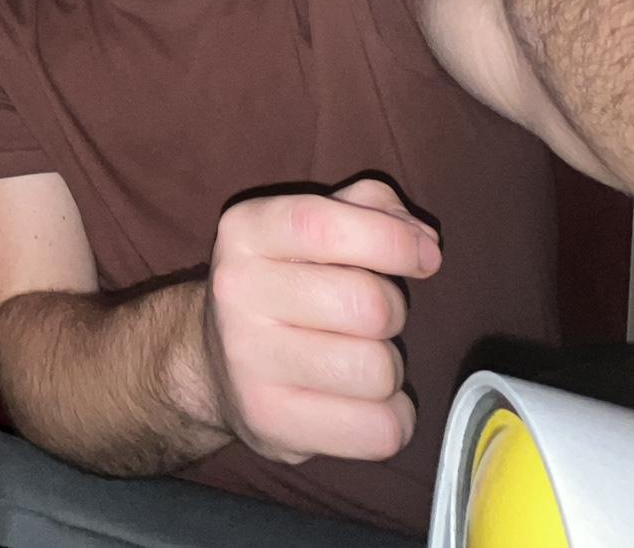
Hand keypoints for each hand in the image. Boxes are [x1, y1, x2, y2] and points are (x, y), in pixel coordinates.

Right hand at [202, 176, 440, 464]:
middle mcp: (236, 290)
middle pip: (368, 306)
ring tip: (360, 357)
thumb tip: (424, 240)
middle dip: (394, 310)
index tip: (426, 257)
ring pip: (377, 371)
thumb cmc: (287, 282)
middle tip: (374, 316)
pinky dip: (391, 418)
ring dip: (390, 368)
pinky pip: (379, 430)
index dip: (392, 240)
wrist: (212, 362)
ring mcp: (247, 361)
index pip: (324, 225)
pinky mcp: (270, 422)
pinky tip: (362, 401)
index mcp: (245, 230)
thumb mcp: (313, 225)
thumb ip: (370, 207)